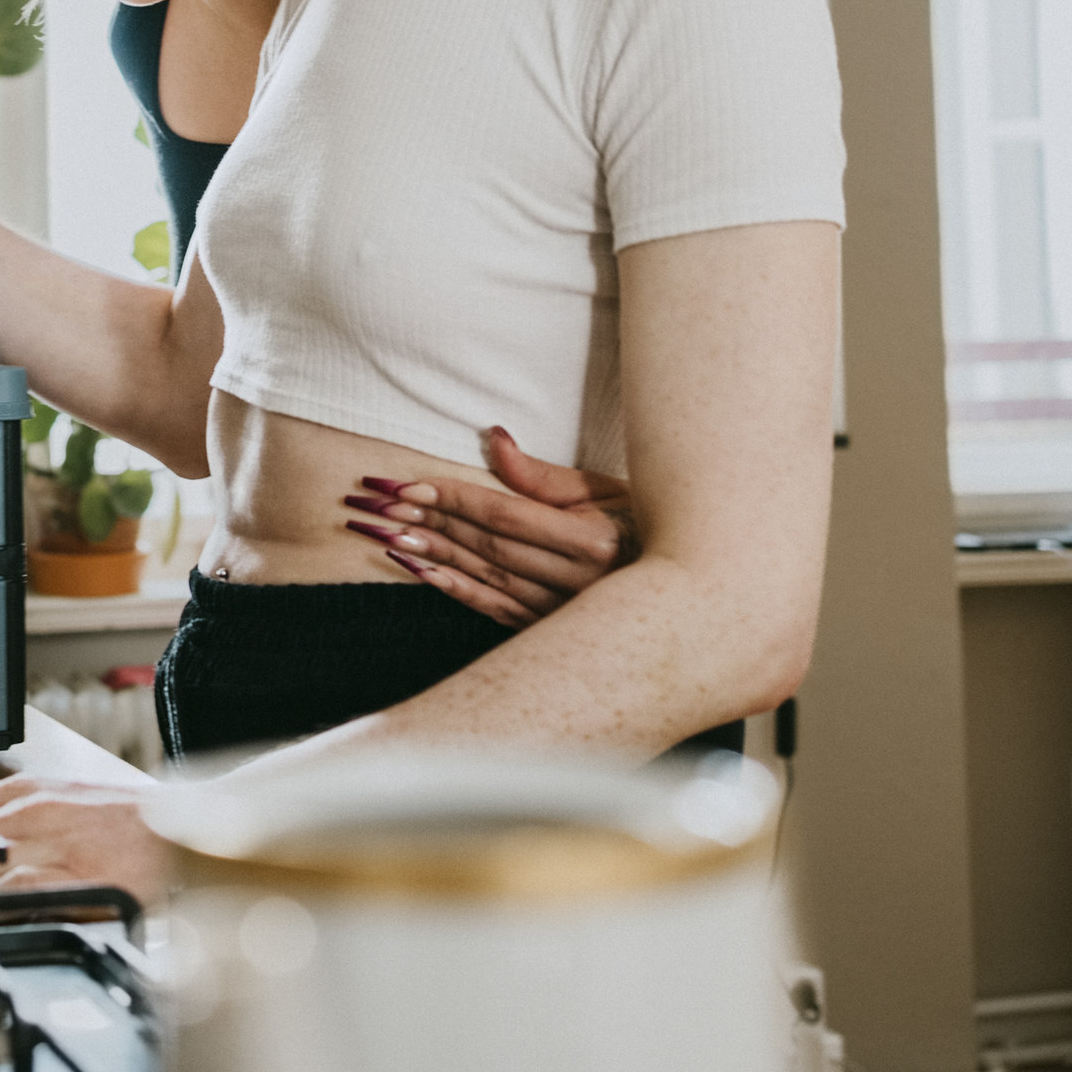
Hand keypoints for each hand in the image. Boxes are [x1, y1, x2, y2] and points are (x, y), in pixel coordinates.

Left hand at [342, 424, 637, 628]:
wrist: (693, 594)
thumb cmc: (645, 527)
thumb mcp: (604, 491)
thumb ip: (543, 475)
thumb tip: (494, 438)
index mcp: (594, 541)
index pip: (504, 515)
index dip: (452, 497)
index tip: (407, 483)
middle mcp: (578, 582)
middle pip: (486, 545)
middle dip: (428, 521)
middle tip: (379, 503)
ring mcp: (564, 613)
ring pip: (485, 578)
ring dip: (431, 554)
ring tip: (386, 533)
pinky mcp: (553, 632)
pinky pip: (495, 609)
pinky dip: (454, 589)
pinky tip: (419, 571)